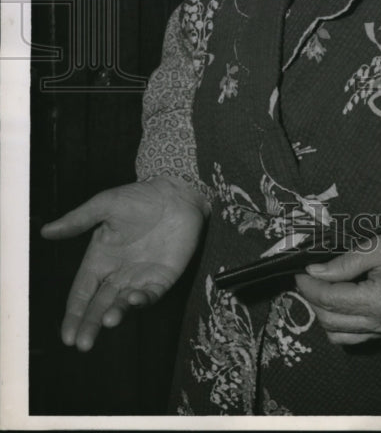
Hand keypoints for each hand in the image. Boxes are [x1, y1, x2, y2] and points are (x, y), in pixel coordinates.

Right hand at [40, 176, 208, 350]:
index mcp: (100, 259)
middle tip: (82, 343)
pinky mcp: (162, 278)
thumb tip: (46, 231)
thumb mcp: (106, 205)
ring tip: (108, 321)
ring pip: (123, 303)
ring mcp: (140, 278)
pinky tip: (133, 300)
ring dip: (115, 314)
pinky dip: (141, 301)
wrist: (177, 193)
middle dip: (89, 325)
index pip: (82, 293)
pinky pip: (150, 296)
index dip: (74, 314)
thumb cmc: (140, 197)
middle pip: (99, 305)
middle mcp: (117, 273)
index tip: (66, 335)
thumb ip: (77, 220)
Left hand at [294, 229, 380, 344]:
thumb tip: (315, 271)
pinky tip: (341, 302)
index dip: (309, 286)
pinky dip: (339, 324)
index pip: (330, 299)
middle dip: (312, 299)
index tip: (300, 271)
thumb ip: (345, 262)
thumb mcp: (378, 247)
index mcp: (379, 300)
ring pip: (338, 335)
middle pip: (329, 320)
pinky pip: (354, 338)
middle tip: (309, 277)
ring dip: (324, 314)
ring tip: (324, 289)